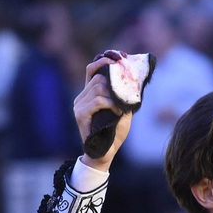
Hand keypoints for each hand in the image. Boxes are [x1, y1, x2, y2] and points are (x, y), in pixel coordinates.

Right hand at [75, 51, 131, 171]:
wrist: (106, 153)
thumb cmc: (115, 132)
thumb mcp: (122, 108)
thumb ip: (123, 94)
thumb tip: (133, 76)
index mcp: (89, 94)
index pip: (91, 70)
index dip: (102, 62)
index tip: (117, 60)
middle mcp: (81, 97)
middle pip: (98, 78)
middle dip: (114, 84)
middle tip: (125, 96)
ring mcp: (79, 105)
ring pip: (98, 88)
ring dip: (114, 97)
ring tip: (121, 109)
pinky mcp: (80, 114)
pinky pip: (98, 101)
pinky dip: (111, 105)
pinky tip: (117, 113)